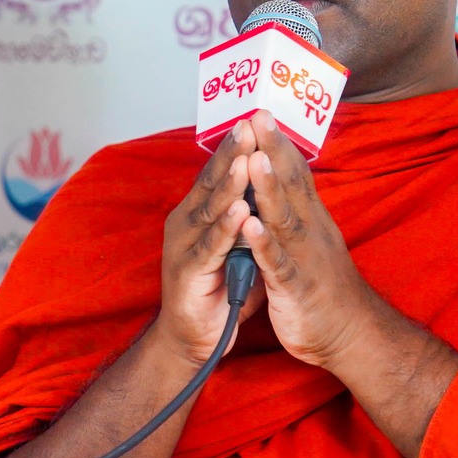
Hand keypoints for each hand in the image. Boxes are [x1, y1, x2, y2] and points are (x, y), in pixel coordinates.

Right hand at [156, 120, 261, 367]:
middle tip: (249, 123)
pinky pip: (211, 247)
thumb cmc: (220, 290)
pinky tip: (240, 211)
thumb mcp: (239, 245)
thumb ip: (251, 217)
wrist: (194, 339)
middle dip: (233, 153)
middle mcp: (185, 223)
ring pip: (210, 209)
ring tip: (247, 158)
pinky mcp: (188, 273)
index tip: (256, 118)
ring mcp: (183, 247)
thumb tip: (274, 186)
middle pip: (212, 182)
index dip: (237, 147)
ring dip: (229, 183)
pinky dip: (226, 229)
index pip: (219, 172)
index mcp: (198, 214)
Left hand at [239, 111, 387, 368]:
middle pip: (292, 185)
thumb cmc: (323, 289)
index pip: (296, 174)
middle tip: (259, 115)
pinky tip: (249, 225)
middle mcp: (311, 232)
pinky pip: (279, 263)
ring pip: (285, 218)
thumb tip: (280, 186)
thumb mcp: (310, 244)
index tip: (263, 112)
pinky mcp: (297, 288)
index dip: (280, 144)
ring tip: (254, 158)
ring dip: (269, 188)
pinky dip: (264, 244)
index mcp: (311, 221)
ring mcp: (305, 258)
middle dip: (274, 150)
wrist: (350, 335)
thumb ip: (295, 215)